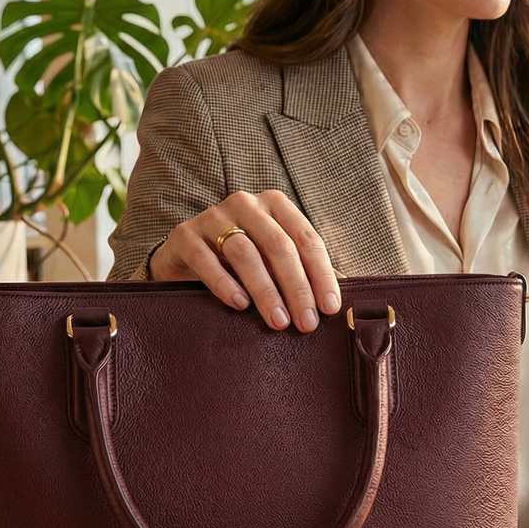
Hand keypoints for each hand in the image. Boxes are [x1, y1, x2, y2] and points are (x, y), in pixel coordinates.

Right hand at [149, 190, 340, 332]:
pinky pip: (206, 259)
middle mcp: (245, 204)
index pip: (306, 238)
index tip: (330, 308)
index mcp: (275, 206)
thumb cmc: (239, 262)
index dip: (321, 274)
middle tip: (306, 323)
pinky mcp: (184, 235)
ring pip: (244, 252)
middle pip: (278, 245)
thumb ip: (305, 271)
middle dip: (296, 287)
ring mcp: (212, 217)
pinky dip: (225, 284)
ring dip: (265, 290)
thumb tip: (344, 294)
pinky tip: (240, 305)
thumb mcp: (274, 262)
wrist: (184, 259)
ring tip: (278, 321)